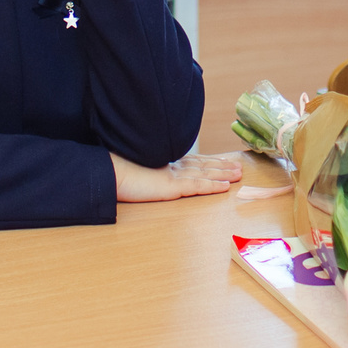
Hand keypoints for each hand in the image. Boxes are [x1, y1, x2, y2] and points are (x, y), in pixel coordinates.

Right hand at [112, 151, 244, 201]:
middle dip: (222, 166)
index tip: (224, 160)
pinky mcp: (172, 185)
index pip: (193, 160)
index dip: (210, 161)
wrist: (108, 173)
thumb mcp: (139, 171)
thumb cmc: (118, 172)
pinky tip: (225, 187)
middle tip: (239, 167)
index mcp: (164, 161)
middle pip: (203, 164)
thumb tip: (154, 176)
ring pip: (205, 173)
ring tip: (238, 174)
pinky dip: (213, 185)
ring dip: (223, 174)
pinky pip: (197, 185)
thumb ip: (151, 172)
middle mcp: (172, 165)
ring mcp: (173, 175)